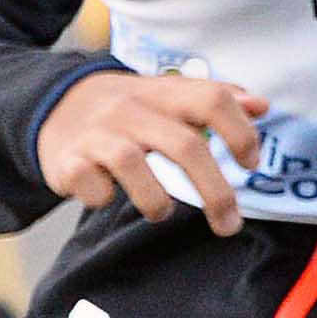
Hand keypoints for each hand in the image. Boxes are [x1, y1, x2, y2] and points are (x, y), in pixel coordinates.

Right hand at [37, 66, 270, 234]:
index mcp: (162, 93)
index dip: (239, 132)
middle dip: (216, 192)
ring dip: (157, 202)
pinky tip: (107, 195)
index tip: (251, 164)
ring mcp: (99, 134)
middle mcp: (131, 109)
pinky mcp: (69, 161)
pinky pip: (92, 187)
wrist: (54, 103)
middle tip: (229, 224)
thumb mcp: (168, 95)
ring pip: (134, 165)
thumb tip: (261, 106)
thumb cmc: (127, 108)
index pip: (212, 100)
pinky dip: (103, 199)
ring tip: (162, 212)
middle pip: (185, 145)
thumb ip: (213, 98)